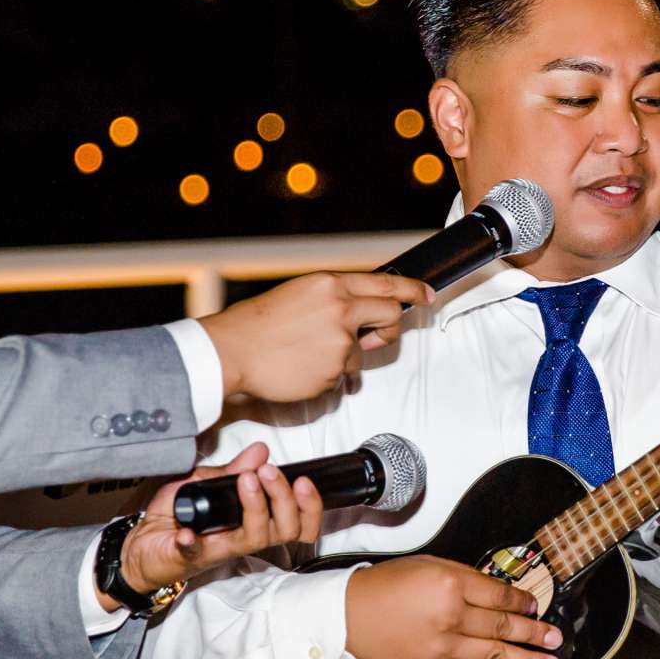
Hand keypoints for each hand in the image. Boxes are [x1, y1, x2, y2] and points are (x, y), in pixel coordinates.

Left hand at [118, 442, 326, 597]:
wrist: (138, 545)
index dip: (309, 506)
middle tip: (268, 472)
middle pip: (285, 530)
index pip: (297, 523)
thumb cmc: (174, 517)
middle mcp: (242, 538)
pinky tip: (190, 530)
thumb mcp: (203, 482)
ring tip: (247, 481)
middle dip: (285, 499)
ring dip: (256, 507)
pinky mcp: (189, 556)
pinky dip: (194, 541)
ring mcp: (218, 549)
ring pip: (255, 538)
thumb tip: (260, 450)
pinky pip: (196, 551)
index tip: (303, 480)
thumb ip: (232, 470)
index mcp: (251, 521)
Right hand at [199, 272, 433, 403]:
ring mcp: (339, 342)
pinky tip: (301, 367)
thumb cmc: (257, 325)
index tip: (428, 295)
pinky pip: (341, 375)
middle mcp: (341, 309)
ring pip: (361, 352)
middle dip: (390, 328)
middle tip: (376, 338)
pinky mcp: (333, 371)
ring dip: (343, 357)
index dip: (412, 289)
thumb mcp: (300, 295)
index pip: (386, 283)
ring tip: (308, 354)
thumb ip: (333, 300)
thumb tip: (360, 310)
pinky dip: (326, 375)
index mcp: (330, 285)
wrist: (232, 352)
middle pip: (390, 314)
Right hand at [344, 556, 562, 658]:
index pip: (498, 594)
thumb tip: (495, 594)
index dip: (521, 601)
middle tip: (556, 638)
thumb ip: (462, 579)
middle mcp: (452, 615)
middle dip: (534, 632)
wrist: (347, 616)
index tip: (534, 605)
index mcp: (451, 583)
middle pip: (503, 625)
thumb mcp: (426, 567)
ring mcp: (445, 646)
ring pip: (495, 654)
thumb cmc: (385, 586)